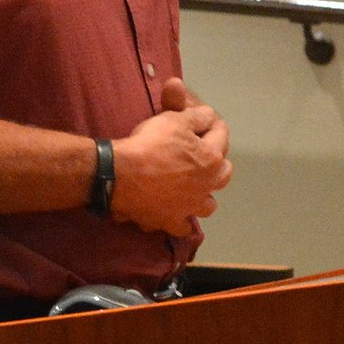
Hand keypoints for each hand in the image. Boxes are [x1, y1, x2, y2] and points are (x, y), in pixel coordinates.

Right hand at [112, 78, 232, 236]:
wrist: (120, 175)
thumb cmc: (150, 144)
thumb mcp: (174, 120)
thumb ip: (197, 117)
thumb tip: (210, 116)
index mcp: (211, 160)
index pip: (221, 136)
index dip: (213, 126)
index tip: (206, 121)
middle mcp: (207, 186)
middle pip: (223, 174)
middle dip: (217, 163)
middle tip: (203, 155)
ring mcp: (190, 207)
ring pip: (208, 205)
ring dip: (204, 195)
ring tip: (193, 188)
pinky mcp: (171, 222)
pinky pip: (183, 227)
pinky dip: (182, 221)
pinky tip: (175, 214)